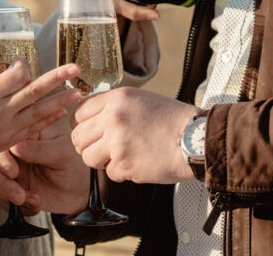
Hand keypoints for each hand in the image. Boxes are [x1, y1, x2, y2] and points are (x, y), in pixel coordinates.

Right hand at [0, 40, 82, 167]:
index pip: (17, 76)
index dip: (23, 65)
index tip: (20, 61)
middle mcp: (0, 111)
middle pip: (34, 91)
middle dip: (57, 78)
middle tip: (76, 68)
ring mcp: (5, 128)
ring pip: (39, 112)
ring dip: (61, 101)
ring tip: (79, 92)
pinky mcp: (7, 141)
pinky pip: (33, 129)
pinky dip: (48, 120)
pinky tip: (62, 111)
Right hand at [0, 119, 89, 214]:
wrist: (82, 192)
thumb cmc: (76, 165)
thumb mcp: (62, 153)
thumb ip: (40, 150)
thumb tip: (16, 147)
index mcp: (28, 135)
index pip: (6, 140)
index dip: (4, 157)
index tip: (14, 171)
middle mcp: (17, 152)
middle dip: (3, 181)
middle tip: (19, 193)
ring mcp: (13, 170)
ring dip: (8, 195)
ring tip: (30, 200)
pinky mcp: (13, 188)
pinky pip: (1, 197)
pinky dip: (15, 206)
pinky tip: (34, 205)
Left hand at [71, 87, 200, 183]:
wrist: (195, 139)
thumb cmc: (173, 120)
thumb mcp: (141, 99)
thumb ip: (115, 107)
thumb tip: (93, 119)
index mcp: (117, 98)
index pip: (79, 111)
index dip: (80, 124)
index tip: (87, 132)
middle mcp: (113, 118)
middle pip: (77, 136)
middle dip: (87, 145)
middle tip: (100, 149)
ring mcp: (117, 142)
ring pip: (87, 157)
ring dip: (100, 161)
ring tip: (119, 157)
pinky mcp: (124, 164)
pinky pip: (109, 173)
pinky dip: (120, 173)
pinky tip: (136, 164)